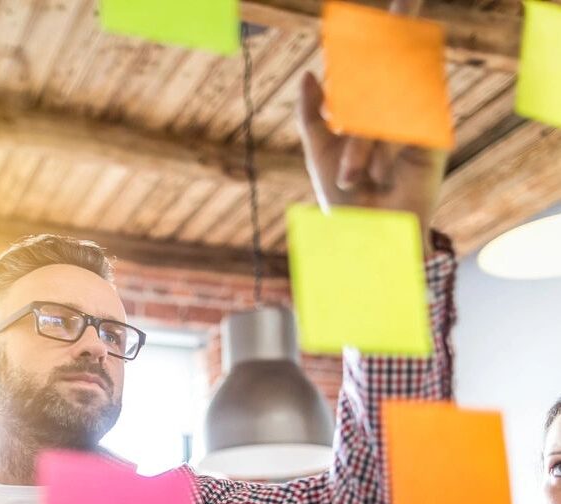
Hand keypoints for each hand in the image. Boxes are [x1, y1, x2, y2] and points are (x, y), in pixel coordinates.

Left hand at [295, 0, 447, 251]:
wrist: (369, 239)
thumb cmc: (341, 202)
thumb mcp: (318, 151)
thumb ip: (312, 112)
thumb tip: (310, 73)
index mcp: (369, 113)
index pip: (375, 64)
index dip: (385, 28)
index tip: (391, 4)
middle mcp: (395, 114)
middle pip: (392, 67)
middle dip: (386, 53)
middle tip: (362, 102)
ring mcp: (416, 124)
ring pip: (390, 99)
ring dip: (362, 145)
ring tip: (352, 175)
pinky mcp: (434, 140)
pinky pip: (407, 120)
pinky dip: (385, 147)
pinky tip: (378, 171)